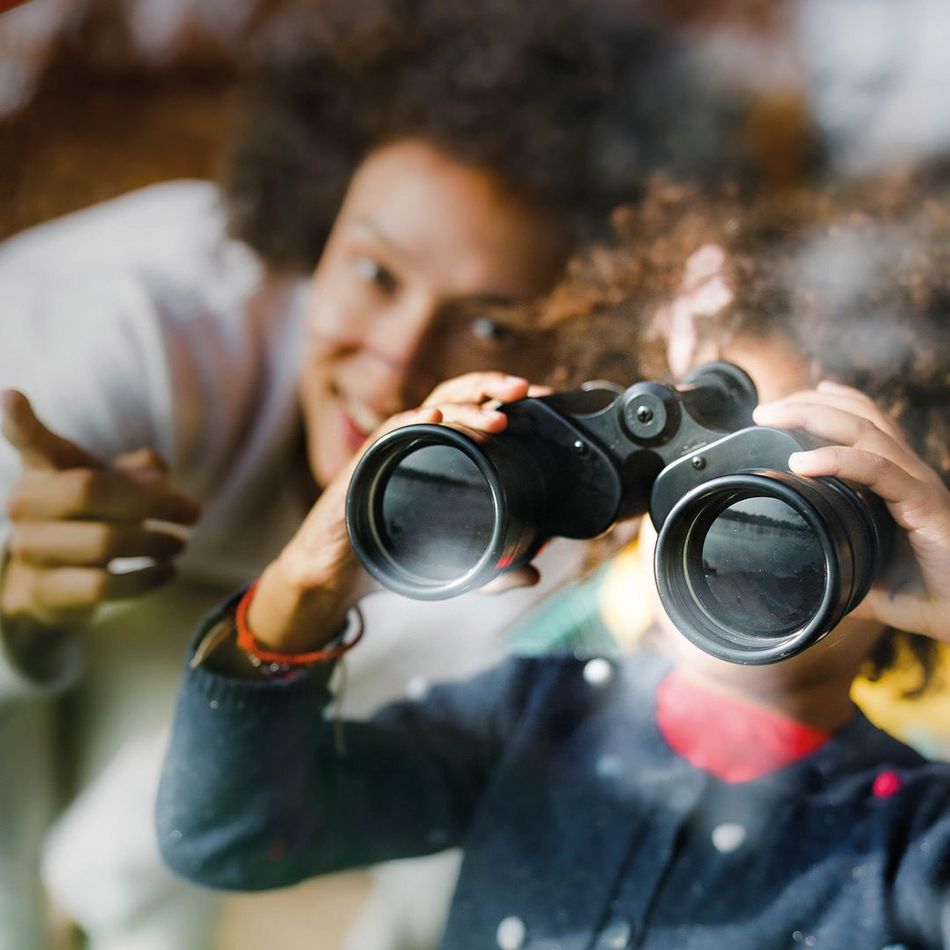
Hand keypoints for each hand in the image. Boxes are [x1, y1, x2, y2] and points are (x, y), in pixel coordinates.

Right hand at [1, 390, 199, 630]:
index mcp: (44, 468)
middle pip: (90, 490)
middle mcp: (26, 504)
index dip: (20, 422)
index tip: (12, 397)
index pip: (31, 442)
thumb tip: (154, 474)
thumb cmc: (94, 519)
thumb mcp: (118, 488)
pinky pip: (103, 586)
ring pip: (103, 542)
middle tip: (194, 513)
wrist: (57, 585)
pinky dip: (146, 579)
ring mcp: (29, 548)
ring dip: (154, 543)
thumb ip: (139, 472)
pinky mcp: (45, 592)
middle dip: (153, 502)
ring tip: (180, 544)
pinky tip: (169, 571)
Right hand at [248, 372, 542, 651]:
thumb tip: (533, 574)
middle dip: (490, 387)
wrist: (336, 577)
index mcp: (439, 453)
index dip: (505, 399)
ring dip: (464, 409)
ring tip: (496, 420)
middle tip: (524, 390)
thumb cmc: (390, 556)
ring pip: (428, 411)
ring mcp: (390, 450)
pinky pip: (389, 433)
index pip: (475, 411)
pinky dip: (412, 421)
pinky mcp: (364, 465)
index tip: (542, 399)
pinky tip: (433, 417)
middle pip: (455, 397)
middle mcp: (416, 442)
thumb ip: (494, 571)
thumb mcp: (454, 566)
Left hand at [753, 380, 949, 641]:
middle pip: (858, 416)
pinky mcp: (924, 503)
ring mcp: (917, 484)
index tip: (783, 405)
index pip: (864, 425)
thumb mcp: (864, 570)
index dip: (827, 406)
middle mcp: (908, 473)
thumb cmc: (925, 594)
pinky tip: (801, 463)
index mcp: (897, 481)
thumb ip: (834, 558)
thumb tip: (793, 565)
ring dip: (813, 417)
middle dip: (807, 404)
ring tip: (771, 418)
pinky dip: (837, 460)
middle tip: (763, 409)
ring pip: (865, 430)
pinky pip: (878, 470)